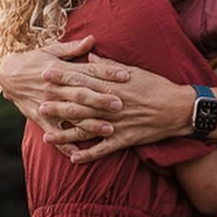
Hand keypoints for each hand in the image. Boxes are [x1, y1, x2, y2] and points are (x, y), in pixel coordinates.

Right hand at [0, 38, 129, 141]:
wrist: (8, 74)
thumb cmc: (34, 60)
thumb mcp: (52, 50)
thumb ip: (73, 48)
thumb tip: (93, 39)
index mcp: (61, 69)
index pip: (88, 71)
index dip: (107, 73)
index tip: (125, 76)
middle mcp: (55, 87)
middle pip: (82, 94)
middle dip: (101, 100)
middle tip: (121, 104)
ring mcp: (47, 103)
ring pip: (71, 115)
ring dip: (90, 123)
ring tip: (109, 129)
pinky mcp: (39, 118)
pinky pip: (54, 132)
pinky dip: (65, 144)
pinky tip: (78, 154)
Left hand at [42, 63, 190, 164]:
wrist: (177, 107)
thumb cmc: (155, 84)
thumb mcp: (132, 70)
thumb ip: (108, 65)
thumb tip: (89, 57)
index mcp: (111, 85)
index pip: (82, 80)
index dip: (63, 77)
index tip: (46, 73)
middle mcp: (111, 105)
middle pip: (80, 106)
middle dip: (58, 106)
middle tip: (39, 105)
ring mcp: (117, 124)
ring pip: (87, 130)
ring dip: (66, 134)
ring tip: (46, 137)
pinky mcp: (125, 139)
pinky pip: (103, 149)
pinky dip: (88, 154)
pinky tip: (73, 159)